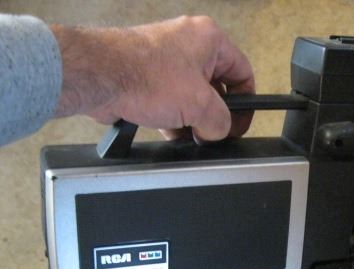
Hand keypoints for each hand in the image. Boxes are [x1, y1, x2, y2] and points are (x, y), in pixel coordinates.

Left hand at [51, 16, 254, 141]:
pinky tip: (169, 132)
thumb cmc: (142, 75)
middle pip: (217, 87)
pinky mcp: (146, 75)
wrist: (96, 77)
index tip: (240, 124)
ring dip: (193, 119)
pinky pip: (170, 100)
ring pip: (192, 96)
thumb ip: (220, 122)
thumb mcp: (199, 105)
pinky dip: (173, 118)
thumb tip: (218, 131)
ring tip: (188, 134)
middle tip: (213, 133)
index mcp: (209, 38)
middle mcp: (188, 43)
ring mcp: (165, 58)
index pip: (243, 72)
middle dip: (215, 114)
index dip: (246, 103)